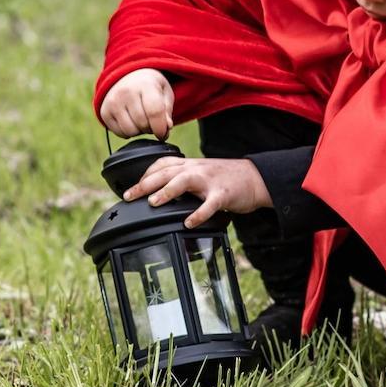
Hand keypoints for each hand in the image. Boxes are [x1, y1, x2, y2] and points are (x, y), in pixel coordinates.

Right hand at [99, 68, 173, 138]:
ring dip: (139, 131)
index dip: (161, 128)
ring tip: (142, 120)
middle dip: (151, 128)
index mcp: (145, 84)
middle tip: (152, 121)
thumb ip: (167, 111)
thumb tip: (166, 127)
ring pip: (130, 131)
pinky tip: (131, 121)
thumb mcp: (164, 93)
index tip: (163, 134)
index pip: (154, 111)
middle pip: (142, 123)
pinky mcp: (104, 112)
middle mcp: (126, 92)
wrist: (129, 76)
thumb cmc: (150, 87)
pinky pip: (119, 133)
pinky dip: (128, 132)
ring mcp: (113, 102)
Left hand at [122, 156, 271, 227]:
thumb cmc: (227, 178)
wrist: (256, 178)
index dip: (145, 174)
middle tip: (129, 196)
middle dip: (146, 183)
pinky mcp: (223, 194)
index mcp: (191, 165)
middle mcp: (197, 169)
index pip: (163, 163)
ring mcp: (210, 180)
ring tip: (153, 202)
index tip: (130, 187)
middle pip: (167, 171)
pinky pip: (209, 204)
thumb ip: (184, 180)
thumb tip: (160, 193)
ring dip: (167, 191)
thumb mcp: (202, 173)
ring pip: (185, 180)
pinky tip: (188, 223)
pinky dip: (198, 214)